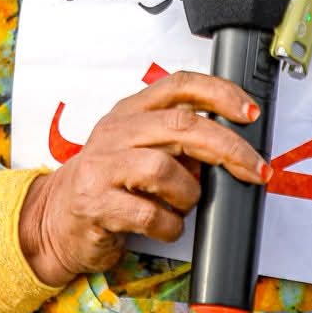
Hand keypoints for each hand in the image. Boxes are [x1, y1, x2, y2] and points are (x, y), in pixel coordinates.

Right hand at [18, 70, 268, 286]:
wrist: (56, 220)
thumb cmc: (109, 184)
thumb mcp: (140, 149)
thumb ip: (178, 140)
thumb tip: (233, 146)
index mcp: (131, 112)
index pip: (179, 85)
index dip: (220, 93)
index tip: (250, 113)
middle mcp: (115, 132)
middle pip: (183, 126)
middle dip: (229, 148)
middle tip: (255, 169)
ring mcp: (102, 167)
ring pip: (165, 169)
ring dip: (190, 194)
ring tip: (184, 205)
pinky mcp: (96, 205)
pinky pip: (150, 214)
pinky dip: (170, 226)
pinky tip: (166, 227)